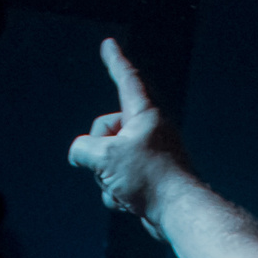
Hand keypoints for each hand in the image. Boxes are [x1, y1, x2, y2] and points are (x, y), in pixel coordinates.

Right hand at [68, 38, 190, 231]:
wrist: (177, 212)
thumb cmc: (150, 179)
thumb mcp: (105, 157)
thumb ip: (83, 148)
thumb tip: (79, 154)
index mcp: (145, 115)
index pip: (127, 79)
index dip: (115, 61)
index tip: (109, 45)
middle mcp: (150, 131)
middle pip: (106, 129)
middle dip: (98, 150)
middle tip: (110, 165)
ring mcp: (149, 156)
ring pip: (108, 160)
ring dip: (106, 178)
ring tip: (124, 187)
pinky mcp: (148, 180)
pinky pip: (117, 181)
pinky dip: (116, 193)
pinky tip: (129, 202)